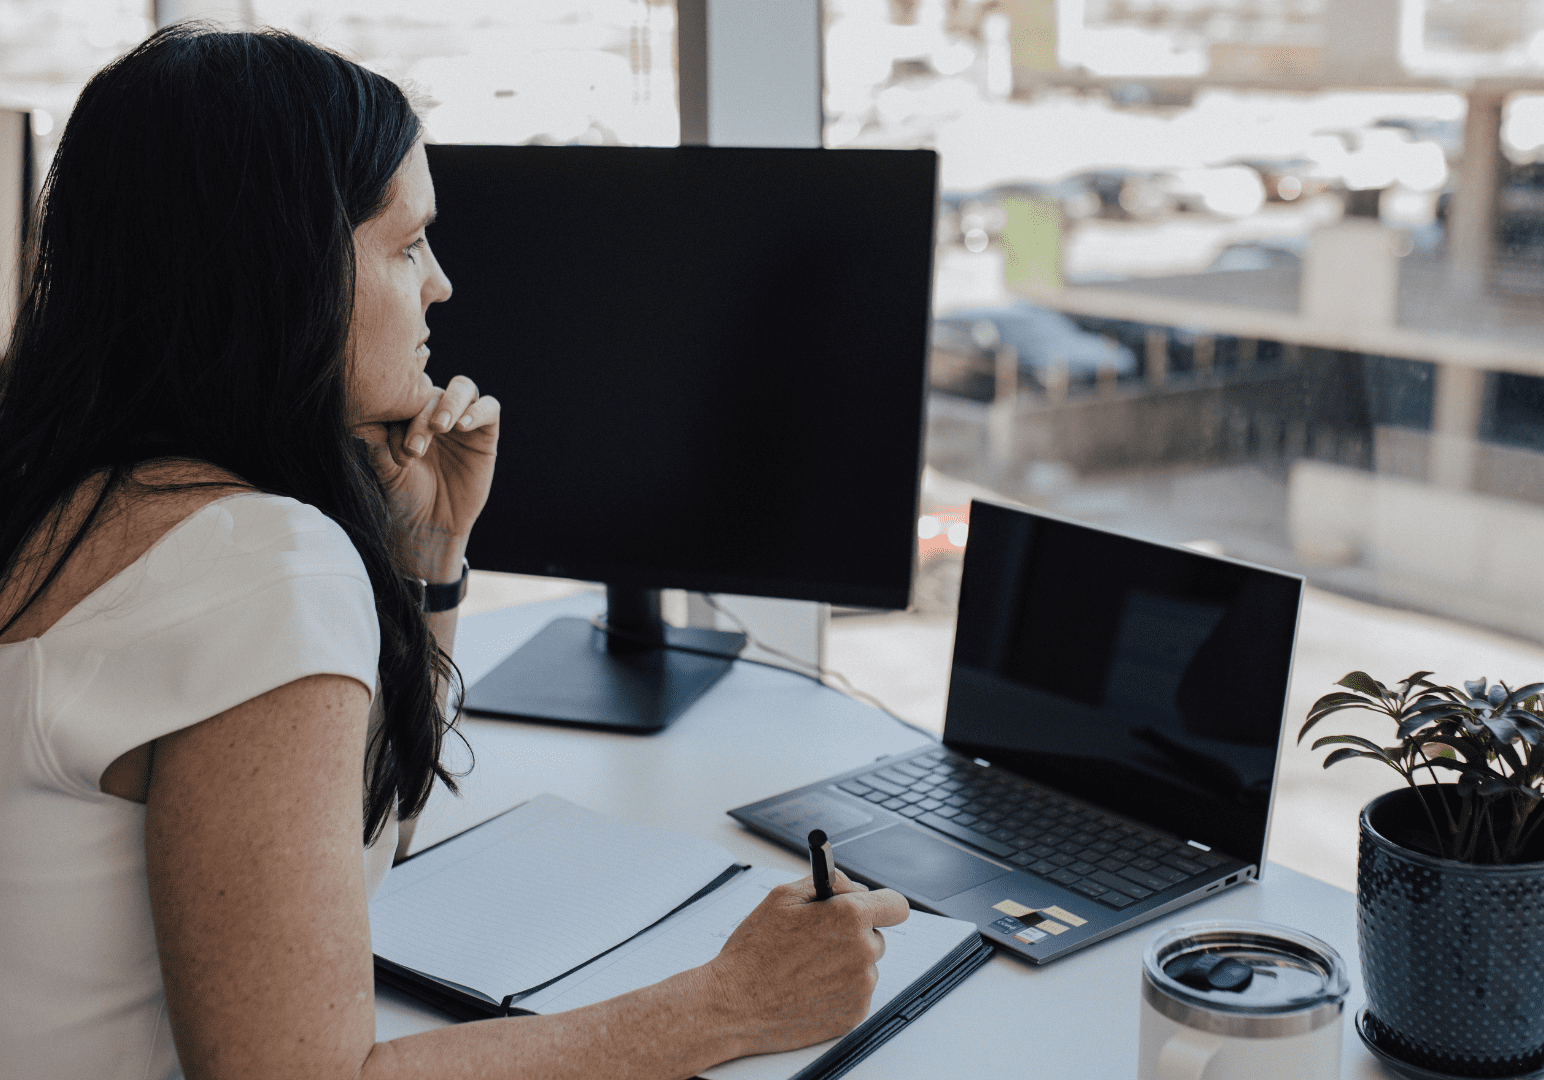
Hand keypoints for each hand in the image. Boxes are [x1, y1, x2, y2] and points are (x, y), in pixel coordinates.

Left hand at [352, 373, 499, 578]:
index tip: (389, 441)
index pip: (407, 393)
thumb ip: (377, 443)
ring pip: (463, 388)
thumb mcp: (385, 468)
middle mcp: (436, 413)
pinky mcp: (485, 435)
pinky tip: (461, 427)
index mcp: (409, 414)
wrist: (430, 525)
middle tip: (414, 448)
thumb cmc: (404, 495)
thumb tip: (364, 419)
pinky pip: (489, 408)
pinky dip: (476, 412)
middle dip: (421, 416)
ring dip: (450, 404)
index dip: (399, 409)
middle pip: (433, 390)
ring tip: (439, 427)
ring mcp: (462, 421)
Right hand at [702, 870, 909, 1057]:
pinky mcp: (854, 1014)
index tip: (872, 909)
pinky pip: (856, 994)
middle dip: (854, 935)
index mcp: (849, 917)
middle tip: (819, 941)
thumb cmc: (755, 950)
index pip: (896, 905)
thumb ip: (828, 883)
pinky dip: (838, 990)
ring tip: (805, 969)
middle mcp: (863, 951)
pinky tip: (807, 989)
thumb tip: (853, 887)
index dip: (882, 905)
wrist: (734, 1004)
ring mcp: (861, 986)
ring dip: (845, 964)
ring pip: (865, 967)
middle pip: (877, 936)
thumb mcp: (783, 897)